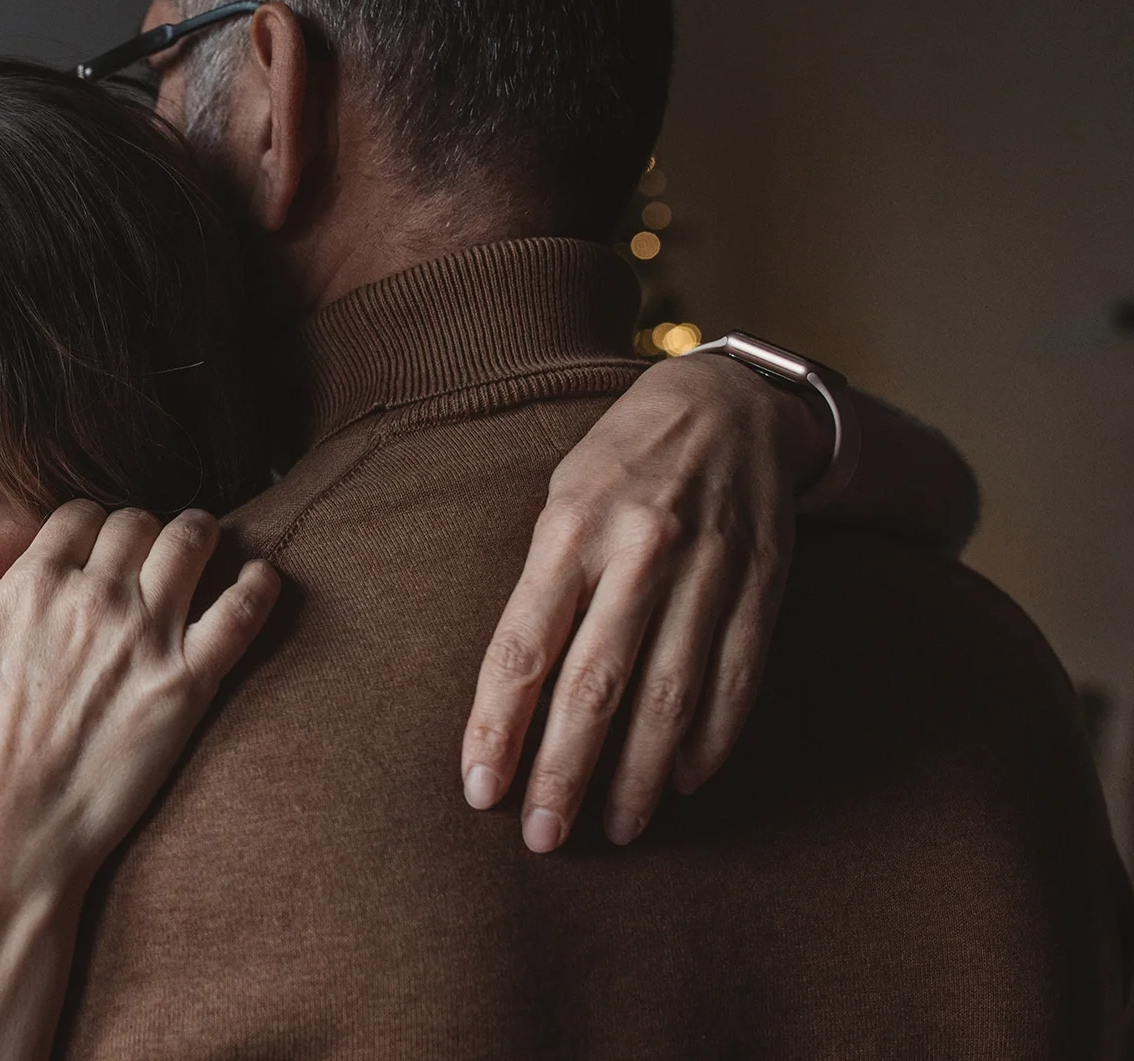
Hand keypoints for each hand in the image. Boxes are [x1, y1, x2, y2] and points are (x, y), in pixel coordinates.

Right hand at [0, 502, 280, 893]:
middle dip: (141, 528)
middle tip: (148, 547)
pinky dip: (257, 586)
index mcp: (32, 585)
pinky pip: (240, 614)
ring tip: (204, 540)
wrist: (1, 838)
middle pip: (137, 525)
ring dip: (198, 534)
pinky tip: (262, 577)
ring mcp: (147, 639)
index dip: (88, 524)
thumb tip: (3, 584)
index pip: (78, 517)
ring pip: (190, 545)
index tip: (96, 544)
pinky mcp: (186, 686)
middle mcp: (95, 598)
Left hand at [459, 352, 828, 851]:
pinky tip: (680, 782)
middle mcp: (641, 553)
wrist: (730, 403)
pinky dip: (709, 740)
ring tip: (615, 830)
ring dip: (638, 776)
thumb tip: (508, 692)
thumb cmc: (620, 461)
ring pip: (668, 697)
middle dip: (564, 771)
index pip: (522, 647)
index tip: (480, 789)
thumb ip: (541, 586)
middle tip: (541, 837)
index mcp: (571, 528)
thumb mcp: (560, 499)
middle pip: (594, 685)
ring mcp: (708, 573)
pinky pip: (735, 681)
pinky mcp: (761, 589)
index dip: (497, 725)